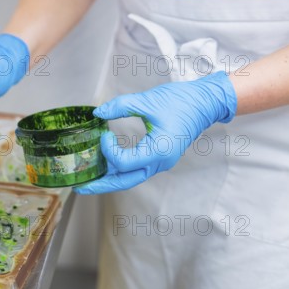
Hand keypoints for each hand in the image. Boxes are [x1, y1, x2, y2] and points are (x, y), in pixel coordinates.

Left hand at [75, 71, 237, 194]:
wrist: (206, 102)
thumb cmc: (182, 101)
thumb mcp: (148, 101)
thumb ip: (120, 106)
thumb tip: (98, 113)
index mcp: (159, 151)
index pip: (124, 162)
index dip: (108, 151)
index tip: (104, 134)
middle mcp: (160, 162)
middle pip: (126, 182)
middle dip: (102, 185)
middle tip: (81, 187)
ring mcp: (161, 163)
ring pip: (131, 178)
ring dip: (110, 179)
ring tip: (90, 180)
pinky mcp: (160, 158)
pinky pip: (137, 170)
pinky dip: (121, 171)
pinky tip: (107, 167)